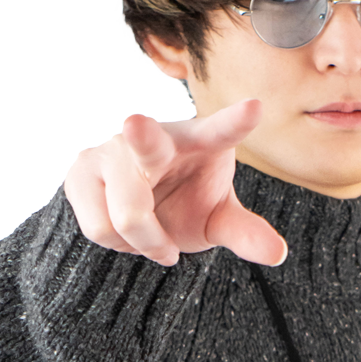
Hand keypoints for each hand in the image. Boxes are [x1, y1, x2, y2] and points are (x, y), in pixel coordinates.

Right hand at [64, 99, 286, 266]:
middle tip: (135, 123)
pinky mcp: (81, 168)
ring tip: (153, 237)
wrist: (137, 211)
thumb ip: (244, 233)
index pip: (221, 131)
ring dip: (144, 243)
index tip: (255, 108)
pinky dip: (117, 243)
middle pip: (148, 141)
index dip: (235, 121)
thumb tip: (279, 253)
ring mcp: (114, 148)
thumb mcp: (218, 220)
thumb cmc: (185, 204)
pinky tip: (123, 231)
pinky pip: (99, 224)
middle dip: (141, 134)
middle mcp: (156, 136)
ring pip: (126, 213)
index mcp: (201, 140)